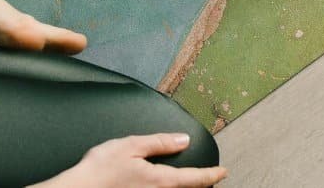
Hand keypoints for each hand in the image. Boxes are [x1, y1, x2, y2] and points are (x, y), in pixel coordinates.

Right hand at [31, 134, 226, 187]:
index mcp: (160, 180)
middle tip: (214, 178)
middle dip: (202, 184)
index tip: (224, 172)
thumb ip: (159, 143)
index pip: (195, 179)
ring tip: (195, 182)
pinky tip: (166, 186)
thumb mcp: (130, 146)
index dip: (212, 175)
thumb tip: (183, 140)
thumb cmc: (99, 170)